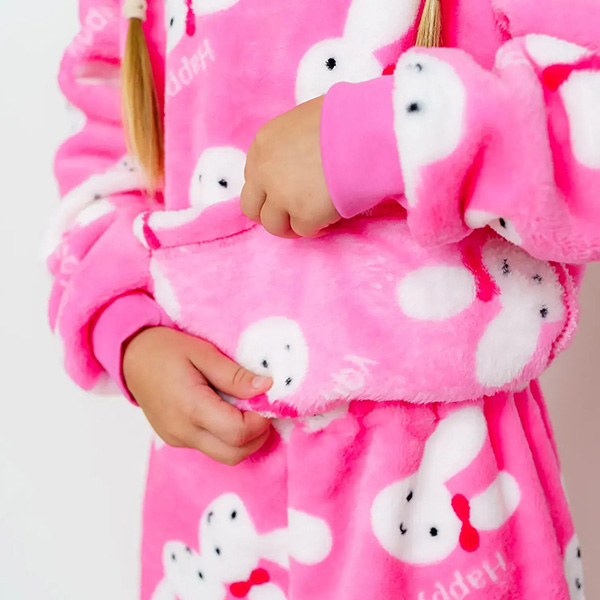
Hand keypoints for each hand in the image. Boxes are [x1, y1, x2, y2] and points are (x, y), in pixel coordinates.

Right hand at [123, 327, 272, 465]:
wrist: (131, 356)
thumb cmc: (166, 349)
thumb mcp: (203, 352)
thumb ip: (234, 375)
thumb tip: (266, 387)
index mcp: (190, 407)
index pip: (238, 432)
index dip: (261, 420)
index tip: (267, 399)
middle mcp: (183, 431)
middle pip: (234, 454)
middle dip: (257, 435)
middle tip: (262, 408)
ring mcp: (177, 439)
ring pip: (224, 455)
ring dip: (244, 439)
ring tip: (246, 408)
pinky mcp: (176, 440)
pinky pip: (211, 447)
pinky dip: (227, 437)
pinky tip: (228, 412)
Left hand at [241, 95, 340, 237]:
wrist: (371, 132)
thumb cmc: (349, 119)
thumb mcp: (307, 121)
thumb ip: (292, 145)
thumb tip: (300, 163)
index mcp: (264, 143)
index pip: (253, 177)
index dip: (271, 188)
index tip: (290, 191)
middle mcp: (264, 170)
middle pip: (252, 207)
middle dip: (272, 214)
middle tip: (294, 215)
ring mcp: (282, 195)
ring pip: (273, 226)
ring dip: (292, 225)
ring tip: (315, 219)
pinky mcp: (304, 215)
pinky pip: (304, 231)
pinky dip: (318, 226)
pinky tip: (331, 216)